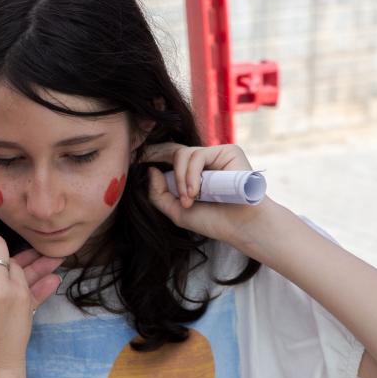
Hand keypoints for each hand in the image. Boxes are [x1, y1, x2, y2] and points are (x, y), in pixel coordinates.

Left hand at [141, 142, 267, 245]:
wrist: (240, 226)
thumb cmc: (213, 220)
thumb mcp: (176, 211)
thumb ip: (158, 193)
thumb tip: (150, 169)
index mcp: (191, 172)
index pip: (168, 157)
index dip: (152, 156)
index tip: (135, 159)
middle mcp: (203, 161)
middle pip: (172, 152)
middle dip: (164, 168)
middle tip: (167, 186)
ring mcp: (215, 154)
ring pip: (182, 154)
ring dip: (181, 180)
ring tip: (189, 200)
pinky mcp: (227, 151)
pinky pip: (197, 155)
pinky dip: (191, 175)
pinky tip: (197, 192)